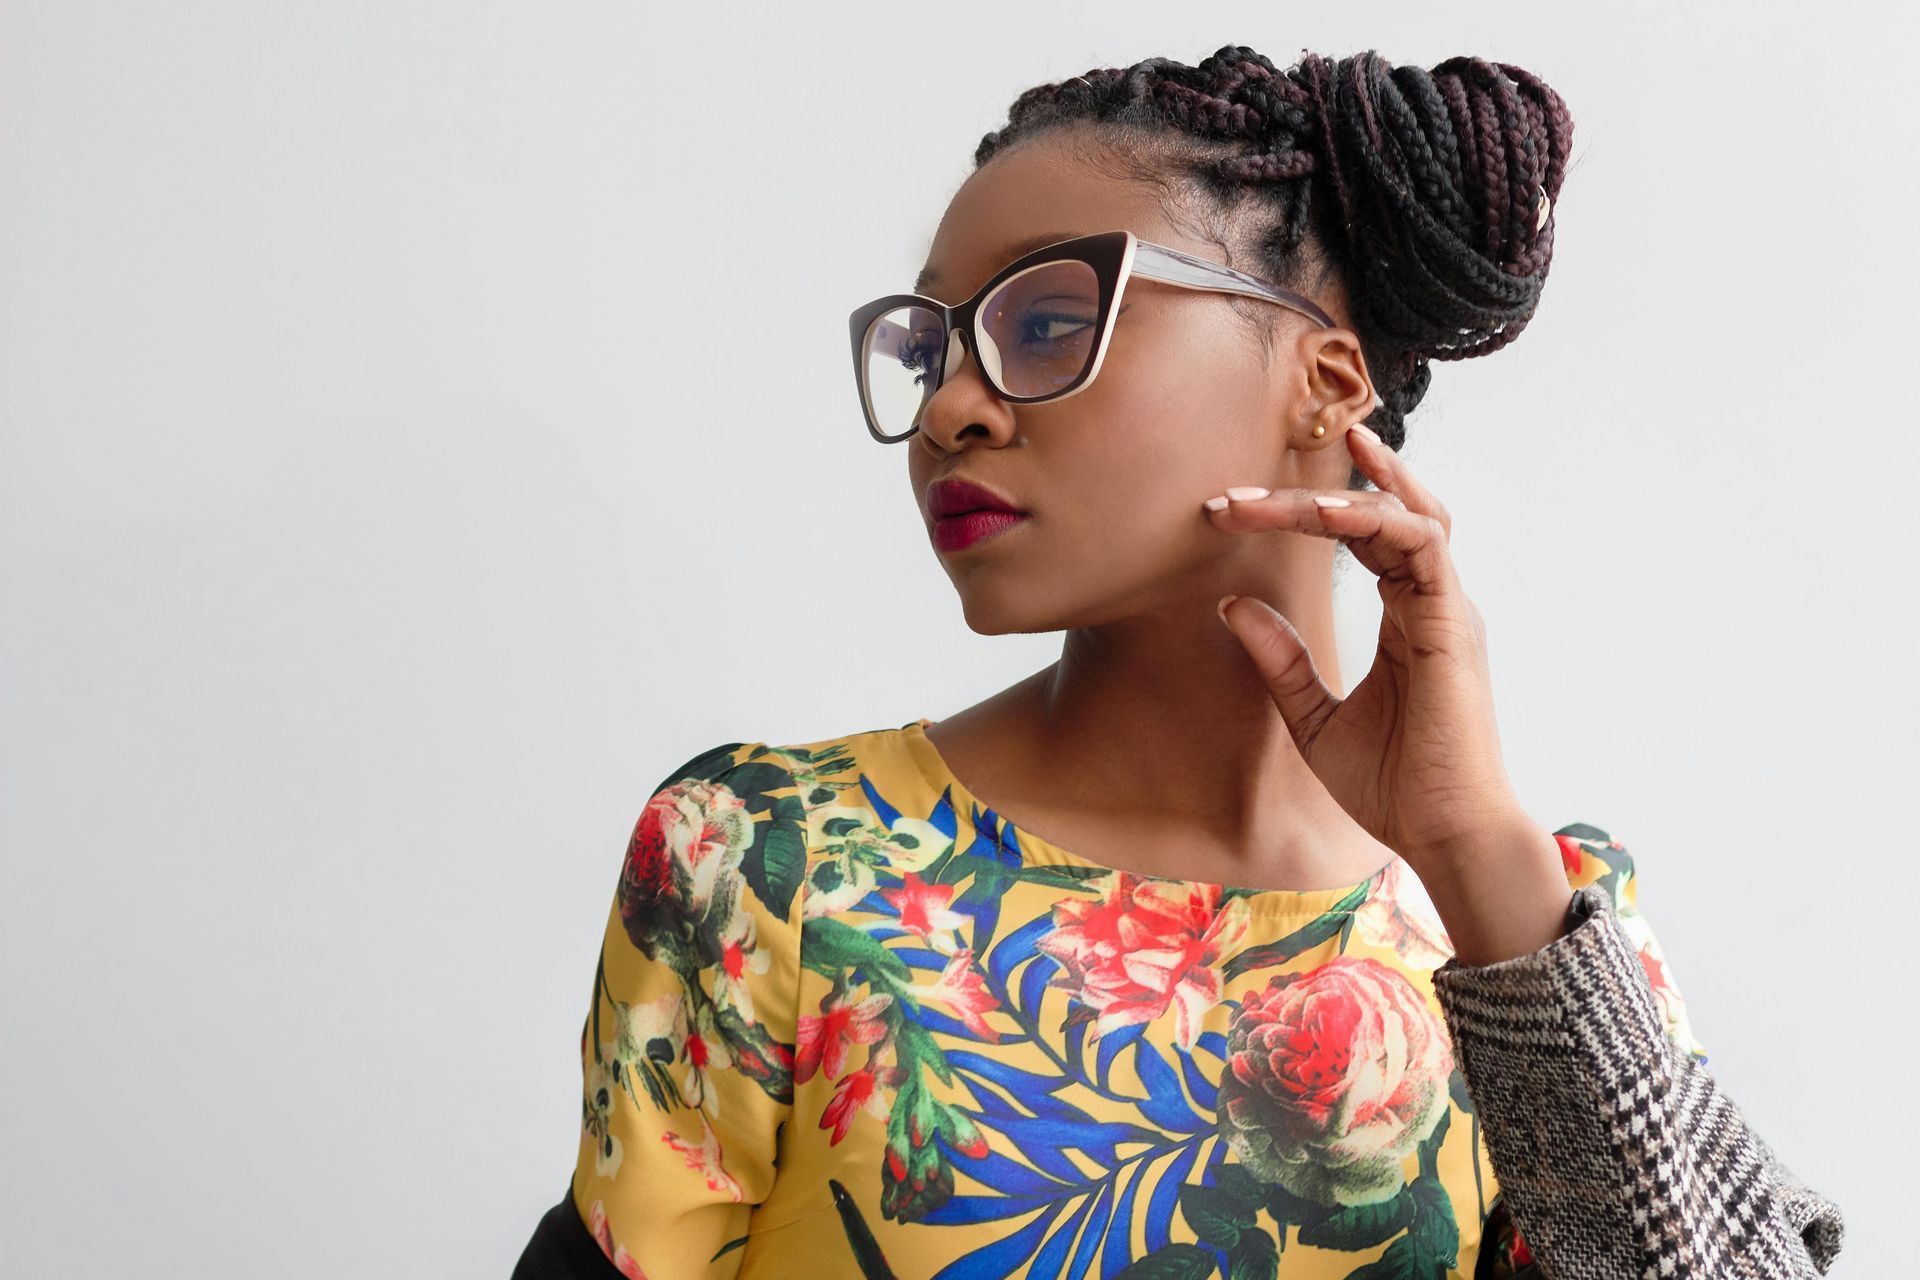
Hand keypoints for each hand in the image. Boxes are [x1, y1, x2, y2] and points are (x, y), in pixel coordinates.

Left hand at [1206, 423, 1529, 882]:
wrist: (1442, 834)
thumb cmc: (1392, 786)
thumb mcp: (1311, 717)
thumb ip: (1280, 660)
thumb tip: (1230, 604)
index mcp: (1406, 616)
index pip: (1361, 535)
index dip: (1301, 513)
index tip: (1231, 511)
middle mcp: (1431, 600)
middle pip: (1380, 512)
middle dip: (1307, 493)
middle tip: (1233, 496)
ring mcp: (1446, 606)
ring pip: (1403, 514)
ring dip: (1335, 496)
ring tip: (1265, 499)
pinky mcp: (1453, 621)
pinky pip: (1422, 544)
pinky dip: (1373, 519)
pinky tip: (1320, 513)